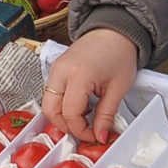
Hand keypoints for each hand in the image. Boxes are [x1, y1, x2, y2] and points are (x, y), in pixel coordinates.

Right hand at [42, 28, 137, 143]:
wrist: (115, 31)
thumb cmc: (120, 54)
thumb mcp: (118, 89)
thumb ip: (106, 115)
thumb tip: (99, 137)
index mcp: (78, 75)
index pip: (69, 114)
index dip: (80, 130)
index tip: (94, 136)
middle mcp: (61, 71)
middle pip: (50, 110)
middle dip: (65, 126)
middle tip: (84, 131)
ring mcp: (56, 68)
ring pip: (48, 102)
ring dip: (63, 116)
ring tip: (85, 116)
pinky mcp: (56, 67)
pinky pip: (51, 92)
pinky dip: (62, 104)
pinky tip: (81, 104)